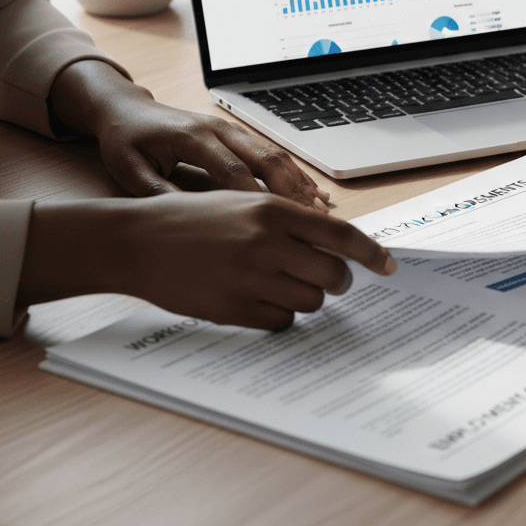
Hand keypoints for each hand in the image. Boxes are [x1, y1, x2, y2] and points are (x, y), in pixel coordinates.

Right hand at [19, 192, 397, 329]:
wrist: (137, 241)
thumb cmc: (192, 219)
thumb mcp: (243, 203)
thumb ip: (288, 222)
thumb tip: (335, 247)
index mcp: (273, 210)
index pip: (341, 235)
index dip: (371, 254)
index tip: (388, 266)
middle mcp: (267, 242)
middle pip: (334, 276)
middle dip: (338, 283)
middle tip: (329, 282)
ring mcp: (250, 277)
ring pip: (311, 302)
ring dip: (307, 300)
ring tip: (281, 286)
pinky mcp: (233, 308)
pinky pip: (281, 322)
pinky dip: (279, 316)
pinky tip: (259, 302)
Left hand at [49, 61, 329, 210]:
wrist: (126, 109)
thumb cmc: (126, 141)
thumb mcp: (129, 169)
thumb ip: (156, 192)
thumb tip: (185, 217)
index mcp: (192, 137)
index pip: (231, 170)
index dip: (255, 197)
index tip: (274, 224)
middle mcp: (218, 129)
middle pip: (265, 157)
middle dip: (290, 189)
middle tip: (309, 219)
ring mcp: (231, 129)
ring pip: (274, 153)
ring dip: (298, 181)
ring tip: (318, 209)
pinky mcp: (236, 134)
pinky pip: (271, 152)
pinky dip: (293, 173)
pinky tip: (310, 192)